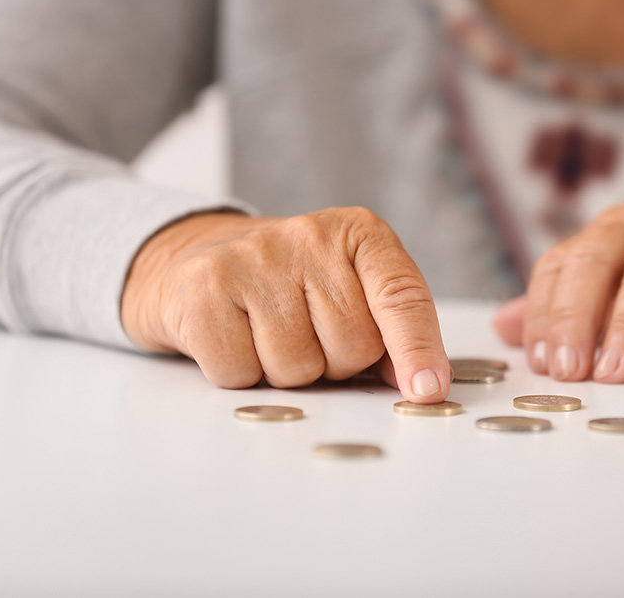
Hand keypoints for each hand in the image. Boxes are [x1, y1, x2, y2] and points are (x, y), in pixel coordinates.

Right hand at [121, 208, 450, 401]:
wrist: (195, 259)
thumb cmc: (288, 287)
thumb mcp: (349, 293)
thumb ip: (390, 332)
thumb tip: (423, 382)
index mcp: (359, 233)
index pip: (401, 296)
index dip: (417, 348)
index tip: (428, 390)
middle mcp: (310, 235)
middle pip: (352, 345)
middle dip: (335, 363)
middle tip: (306, 334)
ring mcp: (255, 257)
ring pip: (297, 367)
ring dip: (286, 373)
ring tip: (267, 335)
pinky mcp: (205, 285)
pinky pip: (241, 373)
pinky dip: (239, 374)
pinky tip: (234, 338)